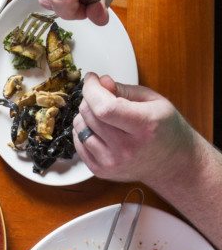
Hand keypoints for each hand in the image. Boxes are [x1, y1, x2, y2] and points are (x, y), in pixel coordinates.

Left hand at [73, 73, 195, 183]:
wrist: (171, 163)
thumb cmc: (164, 128)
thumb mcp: (154, 101)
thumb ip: (125, 90)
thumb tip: (101, 81)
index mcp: (144, 126)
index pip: (105, 107)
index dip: (92, 89)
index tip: (91, 79)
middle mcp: (126, 148)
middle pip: (90, 115)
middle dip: (89, 98)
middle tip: (99, 94)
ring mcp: (111, 162)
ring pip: (80, 128)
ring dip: (85, 114)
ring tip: (100, 112)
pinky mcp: (101, 170)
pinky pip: (79, 144)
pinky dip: (83, 131)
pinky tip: (96, 127)